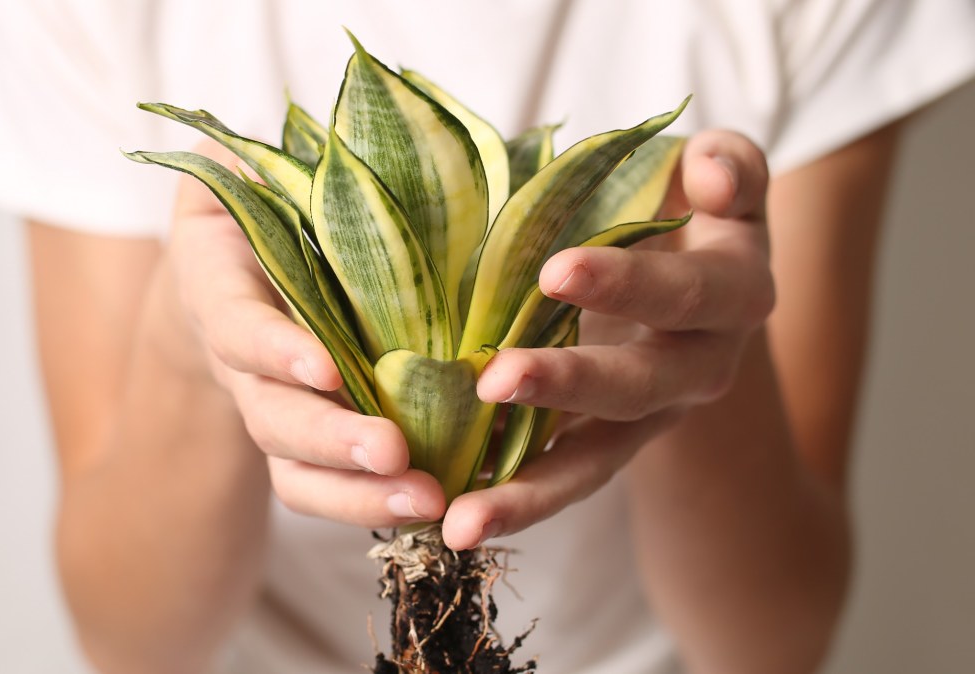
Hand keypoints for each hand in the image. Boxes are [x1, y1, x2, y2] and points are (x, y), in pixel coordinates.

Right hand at [165, 142, 448, 526]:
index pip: (239, 327)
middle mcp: (242, 363)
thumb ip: (241, 159)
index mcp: (223, 288)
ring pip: (298, 469)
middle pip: (271, 415)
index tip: (323, 365)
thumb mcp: (246, 172)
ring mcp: (275, 409)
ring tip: (430, 500)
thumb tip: (258, 139)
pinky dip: (379, 503)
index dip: (275, 349)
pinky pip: (335, 486)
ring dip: (360, 493)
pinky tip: (444, 504)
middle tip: (393, 452)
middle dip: (330, 439)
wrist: (243, 271)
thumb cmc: (264, 205)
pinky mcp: (314, 442)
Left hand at [442, 130, 774, 548]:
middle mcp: (699, 368)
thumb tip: (711, 175)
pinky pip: (559, 480)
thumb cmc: (685, 206)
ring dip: (530, 492)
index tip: (554, 269)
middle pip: (639, 387)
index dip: (629, 284)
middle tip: (494, 382)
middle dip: (568, 386)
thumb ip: (729, 166)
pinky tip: (452, 520)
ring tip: (463, 522)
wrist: (686, 269)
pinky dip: (509, 500)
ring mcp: (648, 418)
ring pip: (595, 464)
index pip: (686, 293)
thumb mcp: (718, 173)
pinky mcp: (604, 446)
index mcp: (733, 296)